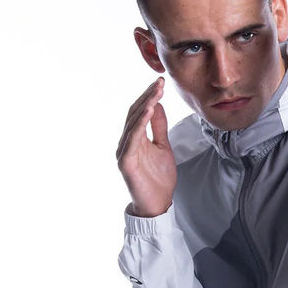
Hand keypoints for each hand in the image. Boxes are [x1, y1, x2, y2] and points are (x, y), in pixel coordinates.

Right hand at [116, 76, 176, 216]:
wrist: (157, 204)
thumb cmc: (158, 179)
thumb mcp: (163, 147)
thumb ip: (159, 128)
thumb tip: (158, 105)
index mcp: (135, 138)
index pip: (140, 112)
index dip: (149, 97)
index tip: (160, 83)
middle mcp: (126, 142)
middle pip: (134, 114)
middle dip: (147, 97)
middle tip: (159, 83)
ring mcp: (124, 152)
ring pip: (133, 124)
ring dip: (145, 106)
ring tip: (155, 93)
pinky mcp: (126, 162)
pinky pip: (132, 139)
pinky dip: (140, 124)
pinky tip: (149, 111)